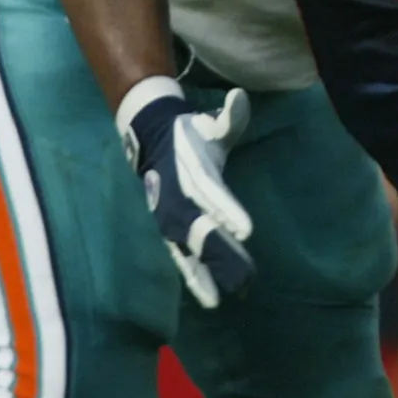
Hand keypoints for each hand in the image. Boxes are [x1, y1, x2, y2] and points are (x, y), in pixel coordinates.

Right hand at [117, 78, 255, 306]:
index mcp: (193, 172)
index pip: (212, 194)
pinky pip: (181, 257)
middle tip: (244, 280)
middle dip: (220, 256)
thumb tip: (239, 99)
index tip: (246, 232)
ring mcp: (171, 217)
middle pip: (200, 230)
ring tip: (221, 298)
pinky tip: (208, 298)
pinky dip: (193, 277)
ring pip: (187, 250)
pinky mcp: (170, 230)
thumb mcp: (210, 122)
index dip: (227, 211)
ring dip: (204, 274)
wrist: (152, 139)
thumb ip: (229, 116)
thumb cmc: (190, 132)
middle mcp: (179, 199)